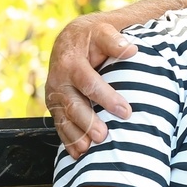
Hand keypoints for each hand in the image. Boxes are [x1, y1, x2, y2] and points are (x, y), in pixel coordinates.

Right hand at [44, 14, 136, 158]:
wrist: (71, 40)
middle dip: (88, 122)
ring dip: (76, 134)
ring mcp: (55, 94)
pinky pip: (59, 124)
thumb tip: (131, 49)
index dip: (107, 98)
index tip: (126, 111)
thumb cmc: (92, 37)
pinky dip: (67, 139)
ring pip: (64, 117)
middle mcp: (59, 80)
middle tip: (104, 136)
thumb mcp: (103, 33)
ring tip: (89, 149)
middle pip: (73, 104)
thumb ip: (115, 41)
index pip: (89, 83)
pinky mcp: (55, 105)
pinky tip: (77, 154)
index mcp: (71, 63)